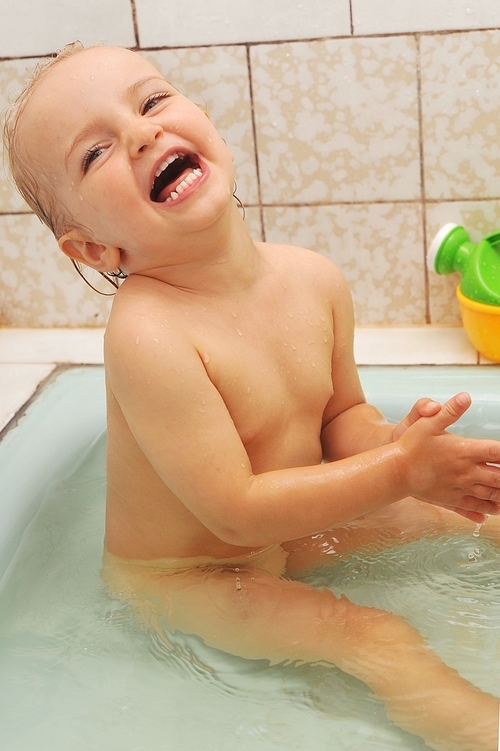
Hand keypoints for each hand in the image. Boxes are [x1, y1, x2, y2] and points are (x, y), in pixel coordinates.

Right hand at [396, 392, 499, 522]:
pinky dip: (489, 509)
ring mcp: (460, 488)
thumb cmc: (410, 447)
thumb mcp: (427, 423)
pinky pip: (475, 507)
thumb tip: (465, 397)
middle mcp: (465, 472)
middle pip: (499, 477)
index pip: (496, 451)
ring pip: (491, 494)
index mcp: (463, 451)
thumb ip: (449, 411)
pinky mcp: (452, 500)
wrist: (395, 471)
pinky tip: (495, 509)